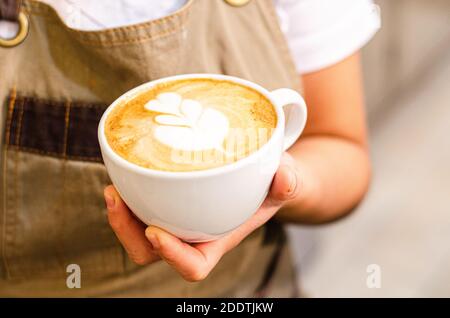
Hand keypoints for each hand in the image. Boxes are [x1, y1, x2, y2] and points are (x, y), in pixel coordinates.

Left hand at [104, 153, 299, 281]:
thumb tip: (284, 178)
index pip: (193, 265)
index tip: (157, 230)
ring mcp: (177, 218)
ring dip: (120, 215)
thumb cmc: (271, 184)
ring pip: (137, 232)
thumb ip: (290, 183)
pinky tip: (125, 171)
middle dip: (128, 232)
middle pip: (150, 252)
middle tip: (116, 198)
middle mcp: (192, 234)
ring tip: (113, 186)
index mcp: (218, 238)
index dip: (172, 255)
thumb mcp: (287, 180)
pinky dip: (128, 194)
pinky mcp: (167, 200)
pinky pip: (139, 206)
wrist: (261, 176)